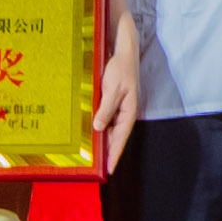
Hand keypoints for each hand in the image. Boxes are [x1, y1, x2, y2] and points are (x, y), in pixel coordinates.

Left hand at [91, 47, 139, 169]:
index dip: (115, 154)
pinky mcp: (112, 102)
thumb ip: (106, 109)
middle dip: (108, 152)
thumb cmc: (121, 68)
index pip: (121, 138)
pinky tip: (92, 133)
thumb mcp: (113, 89)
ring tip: (93, 155)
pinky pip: (106, 119)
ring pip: (110, 129)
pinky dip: (100, 127)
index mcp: (129, 111)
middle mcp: (125, 112)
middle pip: (116, 137)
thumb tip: (99, 127)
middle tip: (98, 167)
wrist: (123, 51)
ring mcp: (119, 108)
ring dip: (103, 141)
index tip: (109, 169)